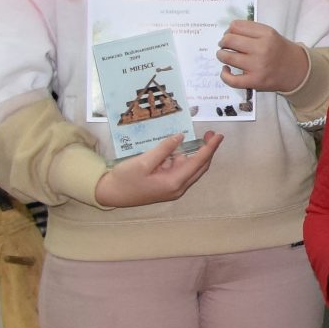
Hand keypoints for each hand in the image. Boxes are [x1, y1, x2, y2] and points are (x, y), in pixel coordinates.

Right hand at [93, 132, 221, 207]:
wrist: (110, 194)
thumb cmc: (125, 179)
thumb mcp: (143, 161)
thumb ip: (164, 149)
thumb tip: (180, 137)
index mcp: (174, 183)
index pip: (199, 162)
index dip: (210, 148)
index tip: (218, 135)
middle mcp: (178, 188)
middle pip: (200, 166)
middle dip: (207, 150)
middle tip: (209, 133)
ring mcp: (173, 188)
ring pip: (191, 168)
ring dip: (194, 153)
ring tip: (196, 137)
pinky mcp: (167, 186)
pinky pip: (180, 170)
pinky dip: (182, 158)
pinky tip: (176, 149)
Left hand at [217, 19, 307, 92]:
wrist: (298, 70)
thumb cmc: (280, 51)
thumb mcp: (271, 34)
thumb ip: (251, 31)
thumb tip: (227, 34)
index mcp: (267, 34)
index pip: (236, 26)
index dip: (229, 30)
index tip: (231, 35)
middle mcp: (262, 48)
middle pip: (229, 40)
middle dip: (223, 42)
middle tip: (225, 45)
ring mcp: (258, 66)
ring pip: (227, 57)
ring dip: (221, 55)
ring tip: (225, 56)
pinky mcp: (255, 81)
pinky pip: (232, 79)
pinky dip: (224, 75)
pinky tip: (226, 70)